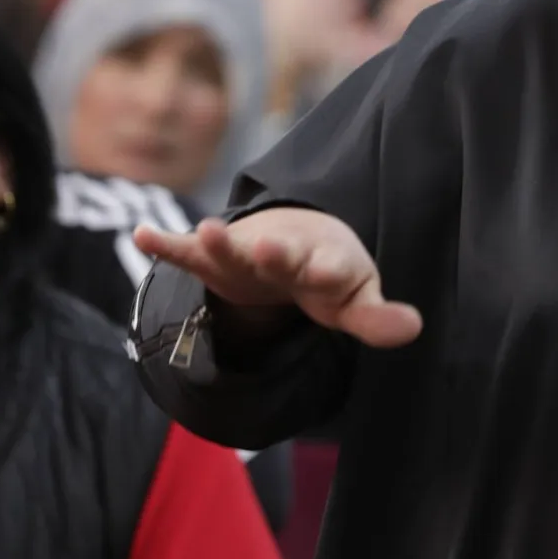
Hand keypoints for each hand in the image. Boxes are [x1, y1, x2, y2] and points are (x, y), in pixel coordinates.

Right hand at [134, 208, 422, 348]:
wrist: (297, 236)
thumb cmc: (328, 276)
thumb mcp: (355, 300)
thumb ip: (377, 318)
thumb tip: (414, 329)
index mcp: (325, 263)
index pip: (330, 269)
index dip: (328, 271)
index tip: (325, 273)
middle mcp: (285, 253)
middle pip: (281, 253)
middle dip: (275, 251)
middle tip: (267, 244)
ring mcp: (246, 254)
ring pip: (232, 247)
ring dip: (220, 239)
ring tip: (206, 229)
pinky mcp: (215, 258)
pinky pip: (187, 251)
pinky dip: (166, 244)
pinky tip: (143, 234)